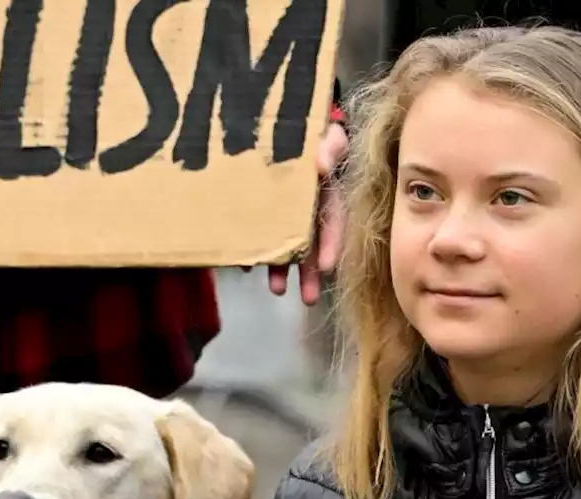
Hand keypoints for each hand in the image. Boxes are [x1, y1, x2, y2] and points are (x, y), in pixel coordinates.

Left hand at [267, 122, 348, 305]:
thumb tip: (321, 166)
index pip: (333, 222)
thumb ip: (330, 146)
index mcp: (327, 192)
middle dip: (311, 272)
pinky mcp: (260, 209)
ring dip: (283, 269)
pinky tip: (246, 265)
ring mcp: (284, 210)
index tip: (328, 267)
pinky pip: (259, 232)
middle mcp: (308, 207)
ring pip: (286, 242)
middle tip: (309, 299)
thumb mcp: (327, 133)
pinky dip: (254, 247)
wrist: (278, 117)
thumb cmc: (309, 127)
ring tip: (278, 292)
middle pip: (312, 243)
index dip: (331, 244)